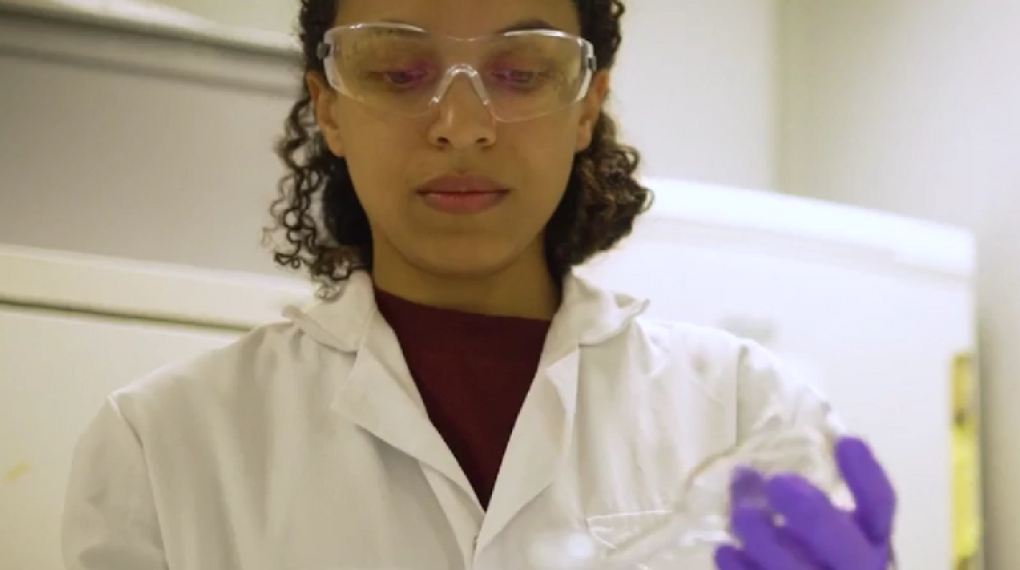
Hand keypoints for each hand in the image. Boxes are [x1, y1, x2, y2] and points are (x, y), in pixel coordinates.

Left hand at [714, 437, 895, 569]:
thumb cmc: (812, 549)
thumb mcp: (811, 520)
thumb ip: (786, 496)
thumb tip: (742, 473)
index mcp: (870, 537)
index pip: (879, 507)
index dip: (866, 477)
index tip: (847, 441)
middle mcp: (858, 566)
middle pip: (849, 549)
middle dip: (815, 517)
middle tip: (777, 481)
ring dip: (770, 545)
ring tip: (742, 514)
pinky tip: (725, 551)